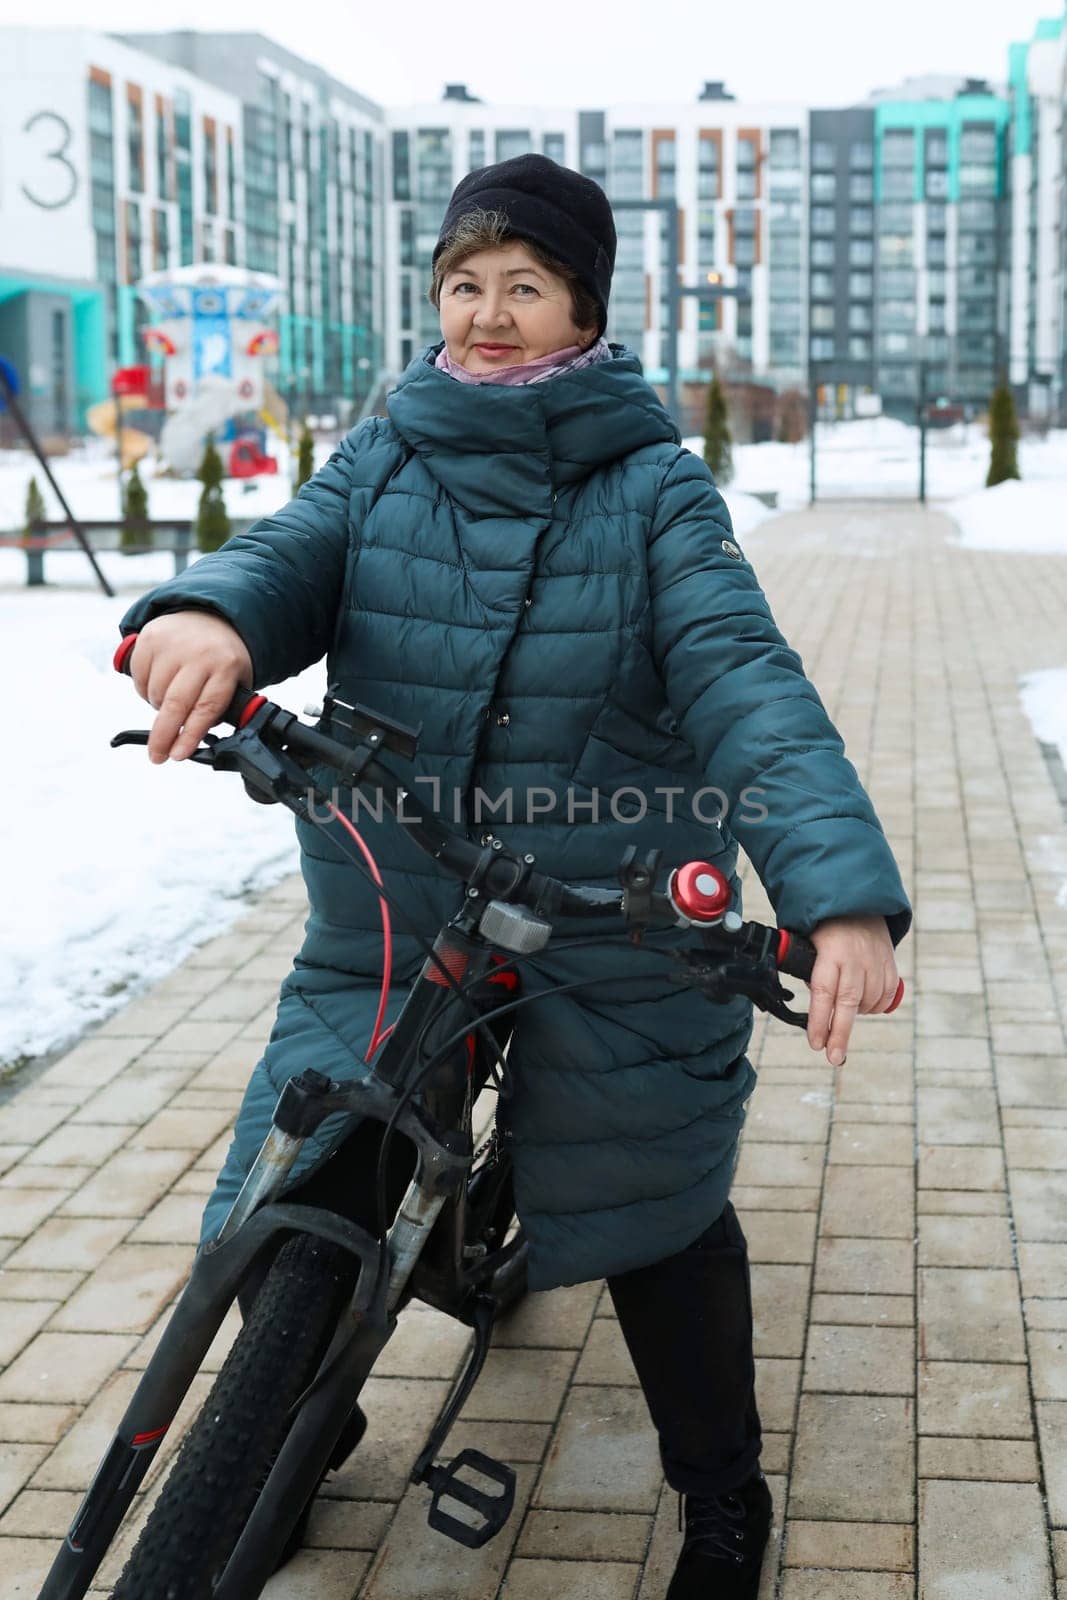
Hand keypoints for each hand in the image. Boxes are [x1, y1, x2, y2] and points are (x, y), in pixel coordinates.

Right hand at [126, 612, 252, 764]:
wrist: (211, 616)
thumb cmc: (222, 659)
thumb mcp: (236, 681)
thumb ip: (222, 709)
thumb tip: (197, 741)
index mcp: (226, 666)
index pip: (206, 707)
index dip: (190, 735)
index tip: (177, 755)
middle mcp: (199, 654)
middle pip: (175, 703)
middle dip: (163, 736)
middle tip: (157, 756)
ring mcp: (173, 644)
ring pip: (154, 694)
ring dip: (158, 708)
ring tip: (172, 700)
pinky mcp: (151, 638)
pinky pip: (139, 678)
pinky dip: (145, 690)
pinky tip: (159, 682)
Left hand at [806, 914, 899, 1065]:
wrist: (859, 904)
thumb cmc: (826, 929)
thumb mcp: (810, 943)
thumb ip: (810, 972)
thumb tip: (809, 1007)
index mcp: (830, 953)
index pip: (823, 992)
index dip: (819, 1019)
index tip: (816, 1043)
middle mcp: (854, 959)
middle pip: (847, 1003)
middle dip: (839, 1034)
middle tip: (833, 1057)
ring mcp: (875, 962)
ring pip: (867, 1002)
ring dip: (856, 1015)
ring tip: (844, 1012)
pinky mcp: (890, 964)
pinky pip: (884, 996)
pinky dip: (874, 1007)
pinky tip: (865, 1004)